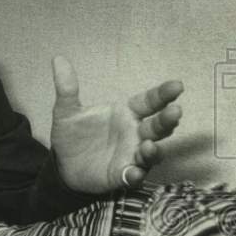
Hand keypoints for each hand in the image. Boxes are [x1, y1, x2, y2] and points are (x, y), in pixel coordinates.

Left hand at [50, 56, 182, 193]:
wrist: (62, 164)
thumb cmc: (73, 135)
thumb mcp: (67, 111)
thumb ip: (67, 88)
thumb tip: (58, 59)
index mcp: (126, 114)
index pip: (149, 101)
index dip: (163, 94)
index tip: (177, 85)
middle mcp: (134, 134)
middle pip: (157, 126)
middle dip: (167, 120)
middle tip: (175, 111)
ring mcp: (131, 155)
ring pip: (151, 153)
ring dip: (154, 150)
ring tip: (149, 145)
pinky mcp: (121, 175)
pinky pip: (133, 176)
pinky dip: (135, 175)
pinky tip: (132, 173)